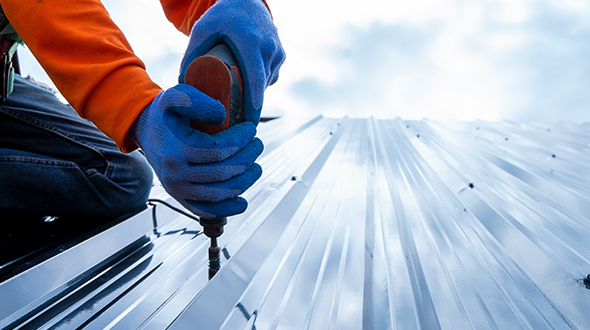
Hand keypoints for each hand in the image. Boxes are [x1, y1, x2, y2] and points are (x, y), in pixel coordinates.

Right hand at [129, 84, 263, 217]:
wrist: (148, 131)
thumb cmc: (166, 114)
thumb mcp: (175, 96)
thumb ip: (196, 100)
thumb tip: (221, 115)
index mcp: (176, 149)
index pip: (218, 150)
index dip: (240, 141)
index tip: (251, 129)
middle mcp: (175, 174)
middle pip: (222, 173)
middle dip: (247, 158)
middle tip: (257, 145)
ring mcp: (177, 189)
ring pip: (219, 193)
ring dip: (244, 181)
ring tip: (256, 166)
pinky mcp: (181, 199)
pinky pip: (205, 211)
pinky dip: (227, 209)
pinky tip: (242, 202)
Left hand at [179, 0, 285, 124]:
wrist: (247, 1)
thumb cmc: (223, 16)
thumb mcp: (202, 30)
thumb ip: (191, 54)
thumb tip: (182, 84)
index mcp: (250, 43)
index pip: (254, 81)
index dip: (252, 106)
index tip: (247, 123)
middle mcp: (268, 48)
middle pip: (260, 88)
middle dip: (250, 108)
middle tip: (235, 124)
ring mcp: (277, 52)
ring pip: (266, 84)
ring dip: (254, 96)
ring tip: (237, 106)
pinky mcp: (281, 55)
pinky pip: (271, 77)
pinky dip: (260, 85)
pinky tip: (248, 89)